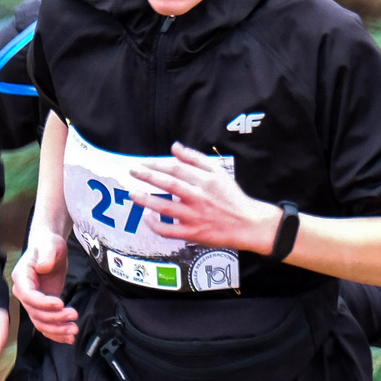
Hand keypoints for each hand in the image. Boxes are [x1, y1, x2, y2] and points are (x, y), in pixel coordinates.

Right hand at [13, 208, 76, 344]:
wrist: (50, 247)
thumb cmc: (48, 244)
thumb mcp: (50, 245)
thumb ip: (46, 254)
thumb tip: (42, 267)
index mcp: (21, 277)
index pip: (28, 296)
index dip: (43, 303)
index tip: (60, 303)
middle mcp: (24, 292)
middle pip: (35, 313)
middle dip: (55, 319)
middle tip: (73, 315)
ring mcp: (33, 301)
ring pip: (41, 323)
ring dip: (57, 330)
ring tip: (74, 329)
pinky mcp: (43, 306)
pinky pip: (47, 324)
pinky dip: (57, 333)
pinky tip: (68, 337)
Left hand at [127, 143, 282, 252]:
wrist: (248, 224)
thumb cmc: (232, 197)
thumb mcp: (219, 172)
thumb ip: (195, 158)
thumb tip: (175, 147)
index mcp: (206, 181)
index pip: (176, 169)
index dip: (157, 164)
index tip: (143, 163)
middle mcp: (199, 197)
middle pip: (169, 184)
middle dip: (148, 176)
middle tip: (132, 172)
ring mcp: (195, 217)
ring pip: (166, 207)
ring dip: (146, 200)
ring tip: (133, 193)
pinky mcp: (193, 233)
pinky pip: (169, 230)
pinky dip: (156, 225)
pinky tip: (147, 218)